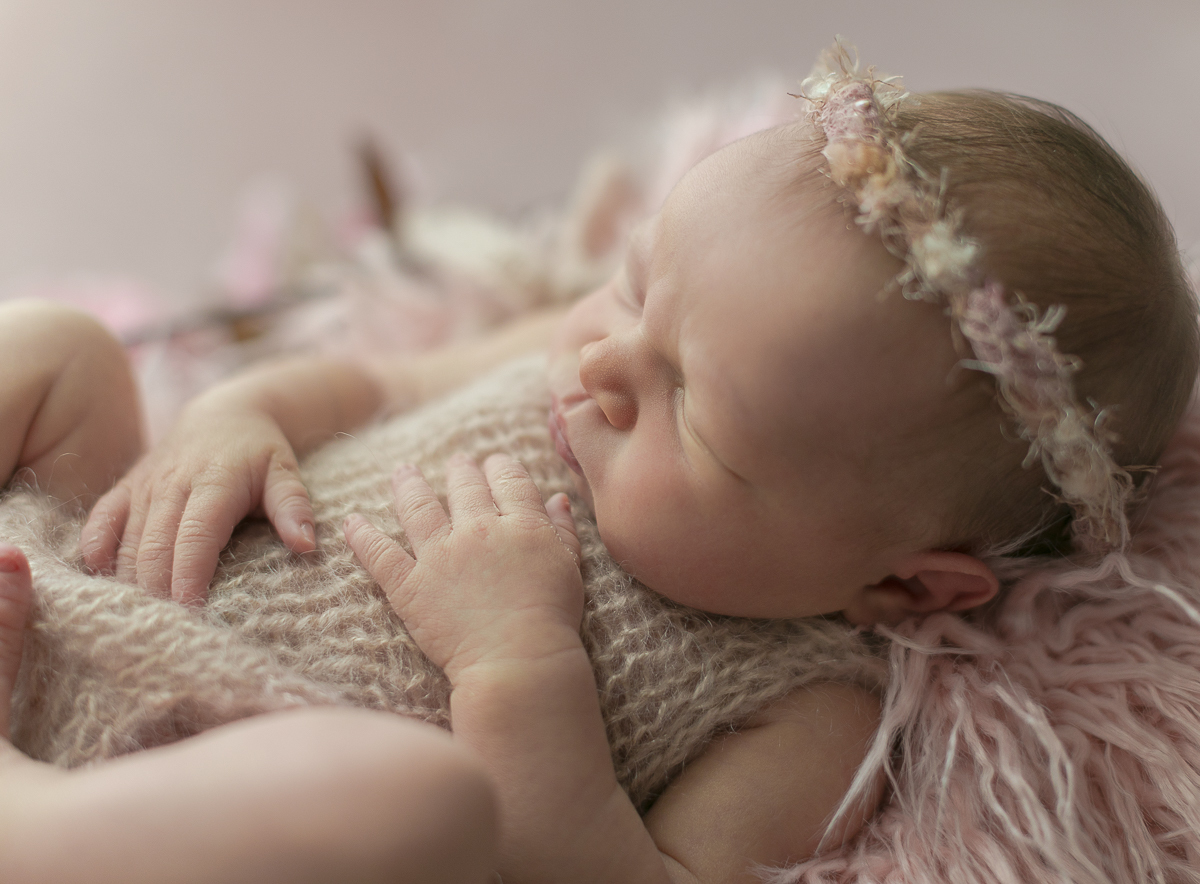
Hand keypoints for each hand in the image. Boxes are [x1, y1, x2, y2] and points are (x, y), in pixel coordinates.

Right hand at [81, 396, 315, 604]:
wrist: (224, 414)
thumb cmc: (260, 450)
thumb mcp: (285, 471)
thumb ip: (294, 506)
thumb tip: (305, 545)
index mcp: (213, 483)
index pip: (195, 536)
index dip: (189, 576)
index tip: (191, 612)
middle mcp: (172, 485)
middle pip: (154, 546)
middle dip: (157, 592)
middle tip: (166, 633)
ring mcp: (144, 487)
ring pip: (125, 541)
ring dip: (128, 581)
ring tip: (138, 622)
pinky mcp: (125, 489)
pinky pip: (101, 521)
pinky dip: (95, 550)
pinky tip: (99, 580)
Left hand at [344, 453, 582, 680]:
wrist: (517, 660)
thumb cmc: (551, 619)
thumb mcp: (569, 567)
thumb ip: (562, 530)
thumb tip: (558, 499)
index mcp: (521, 525)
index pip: (509, 481)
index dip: (501, 468)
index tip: (495, 463)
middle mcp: (479, 530)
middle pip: (465, 487)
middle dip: (460, 470)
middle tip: (457, 461)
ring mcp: (440, 556)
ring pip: (418, 507)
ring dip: (409, 485)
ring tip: (404, 471)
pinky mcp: (410, 586)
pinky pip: (379, 554)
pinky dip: (362, 536)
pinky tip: (352, 521)